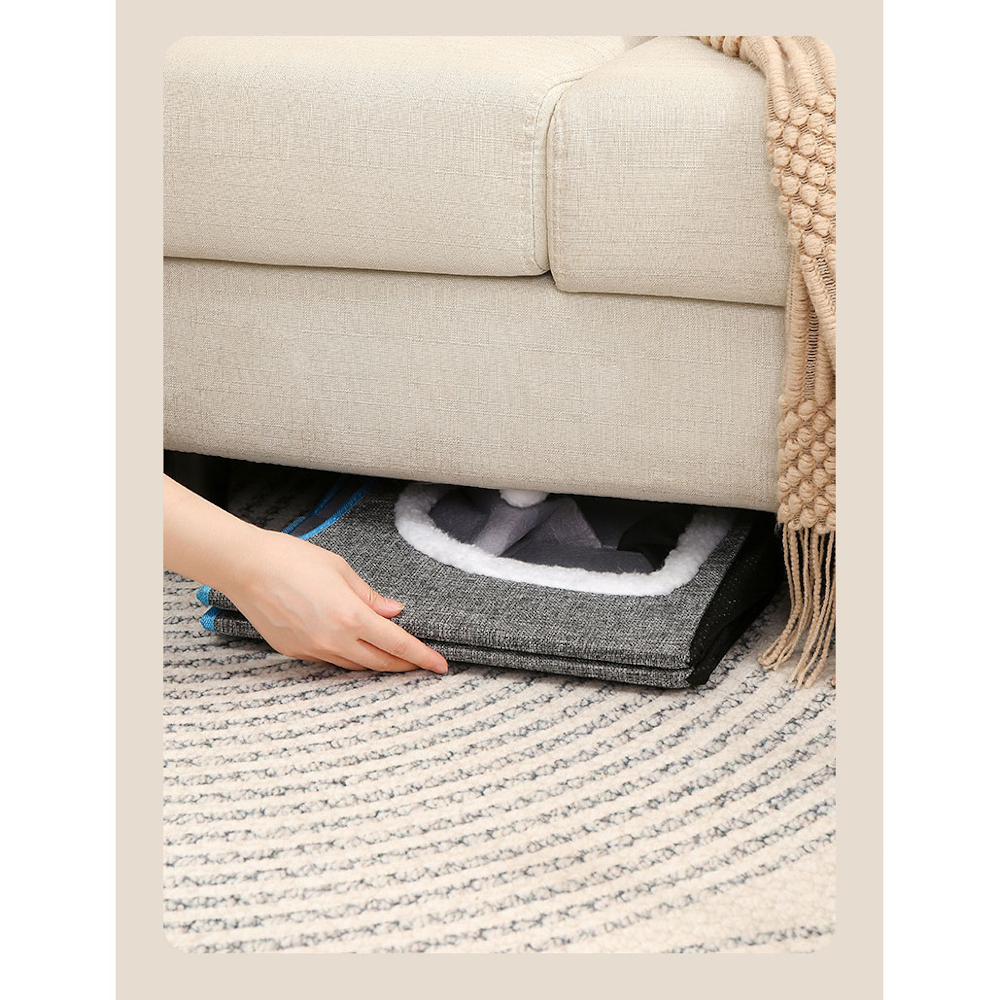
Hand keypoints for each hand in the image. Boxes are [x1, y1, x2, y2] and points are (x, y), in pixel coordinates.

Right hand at [227, 529, 448, 673]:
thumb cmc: (293, 559)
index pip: (397, 645)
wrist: (245, 567)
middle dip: (404, 665)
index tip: (440, 665)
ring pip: (353, 665)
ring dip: (375, 662)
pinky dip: (347, 656)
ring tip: (391, 656)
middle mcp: (333, 639)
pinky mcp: (293, 651)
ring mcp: (311, 649)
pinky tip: (353, 647)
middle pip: (379, 662)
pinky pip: (328, 659)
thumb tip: (394, 612)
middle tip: (420, 663)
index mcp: (351, 616)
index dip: (422, 657)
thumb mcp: (341, 570)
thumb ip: (370, 597)